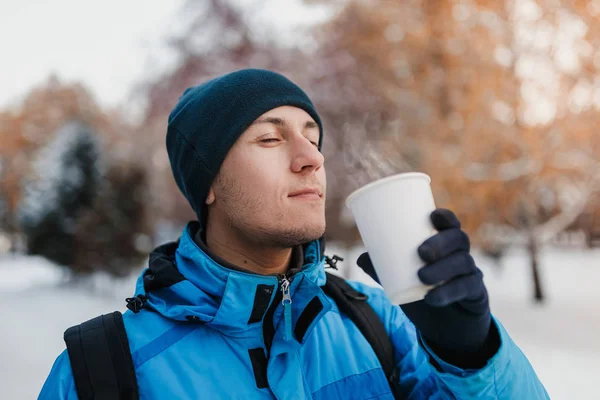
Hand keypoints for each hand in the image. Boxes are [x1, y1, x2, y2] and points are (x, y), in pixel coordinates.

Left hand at [357, 209, 496, 366]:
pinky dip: (448, 292)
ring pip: (463, 262)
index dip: (445, 217)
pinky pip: (467, 289)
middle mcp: (461, 254)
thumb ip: (382, 269)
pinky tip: (432, 298)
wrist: (447, 325)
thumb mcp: (402, 279)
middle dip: (441, 242)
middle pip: (458, 239)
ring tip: (422, 276)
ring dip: (443, 268)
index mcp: (445, 243)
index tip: (431, 216)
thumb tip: (360, 258)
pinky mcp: (476, 294)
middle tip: (421, 252)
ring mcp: (470, 273)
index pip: (450, 224)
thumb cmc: (424, 291)